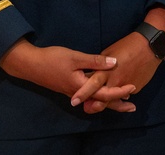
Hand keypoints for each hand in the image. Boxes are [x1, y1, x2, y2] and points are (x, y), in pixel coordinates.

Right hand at [0, 39, 132, 106]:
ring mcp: (74, 92)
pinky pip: (89, 96)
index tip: (133, 87)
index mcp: (82, 87)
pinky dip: (99, 96)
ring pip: (95, 100)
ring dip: (109, 101)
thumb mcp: (75, 57)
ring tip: (123, 101)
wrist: (31, 65)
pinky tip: (103, 92)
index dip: (120, 91)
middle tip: (133, 106)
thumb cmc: (53, 59)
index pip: (105, 94)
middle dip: (117, 104)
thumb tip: (115, 62)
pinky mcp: (70, 88)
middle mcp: (79, 94)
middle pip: (101, 102)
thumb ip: (95, 61)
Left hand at [72, 32, 159, 112]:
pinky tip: (119, 95)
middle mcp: (115, 81)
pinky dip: (120, 96)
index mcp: (107, 71)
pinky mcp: (136, 88)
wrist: (150, 46)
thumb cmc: (127, 45)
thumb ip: (100, 64)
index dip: (83, 94)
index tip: (74, 101)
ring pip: (114, 100)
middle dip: (93, 106)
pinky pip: (125, 95)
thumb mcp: (109, 51)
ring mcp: (126, 86)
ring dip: (107, 102)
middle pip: (102, 99)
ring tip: (100, 104)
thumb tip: (93, 73)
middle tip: (86, 108)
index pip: (92, 85)